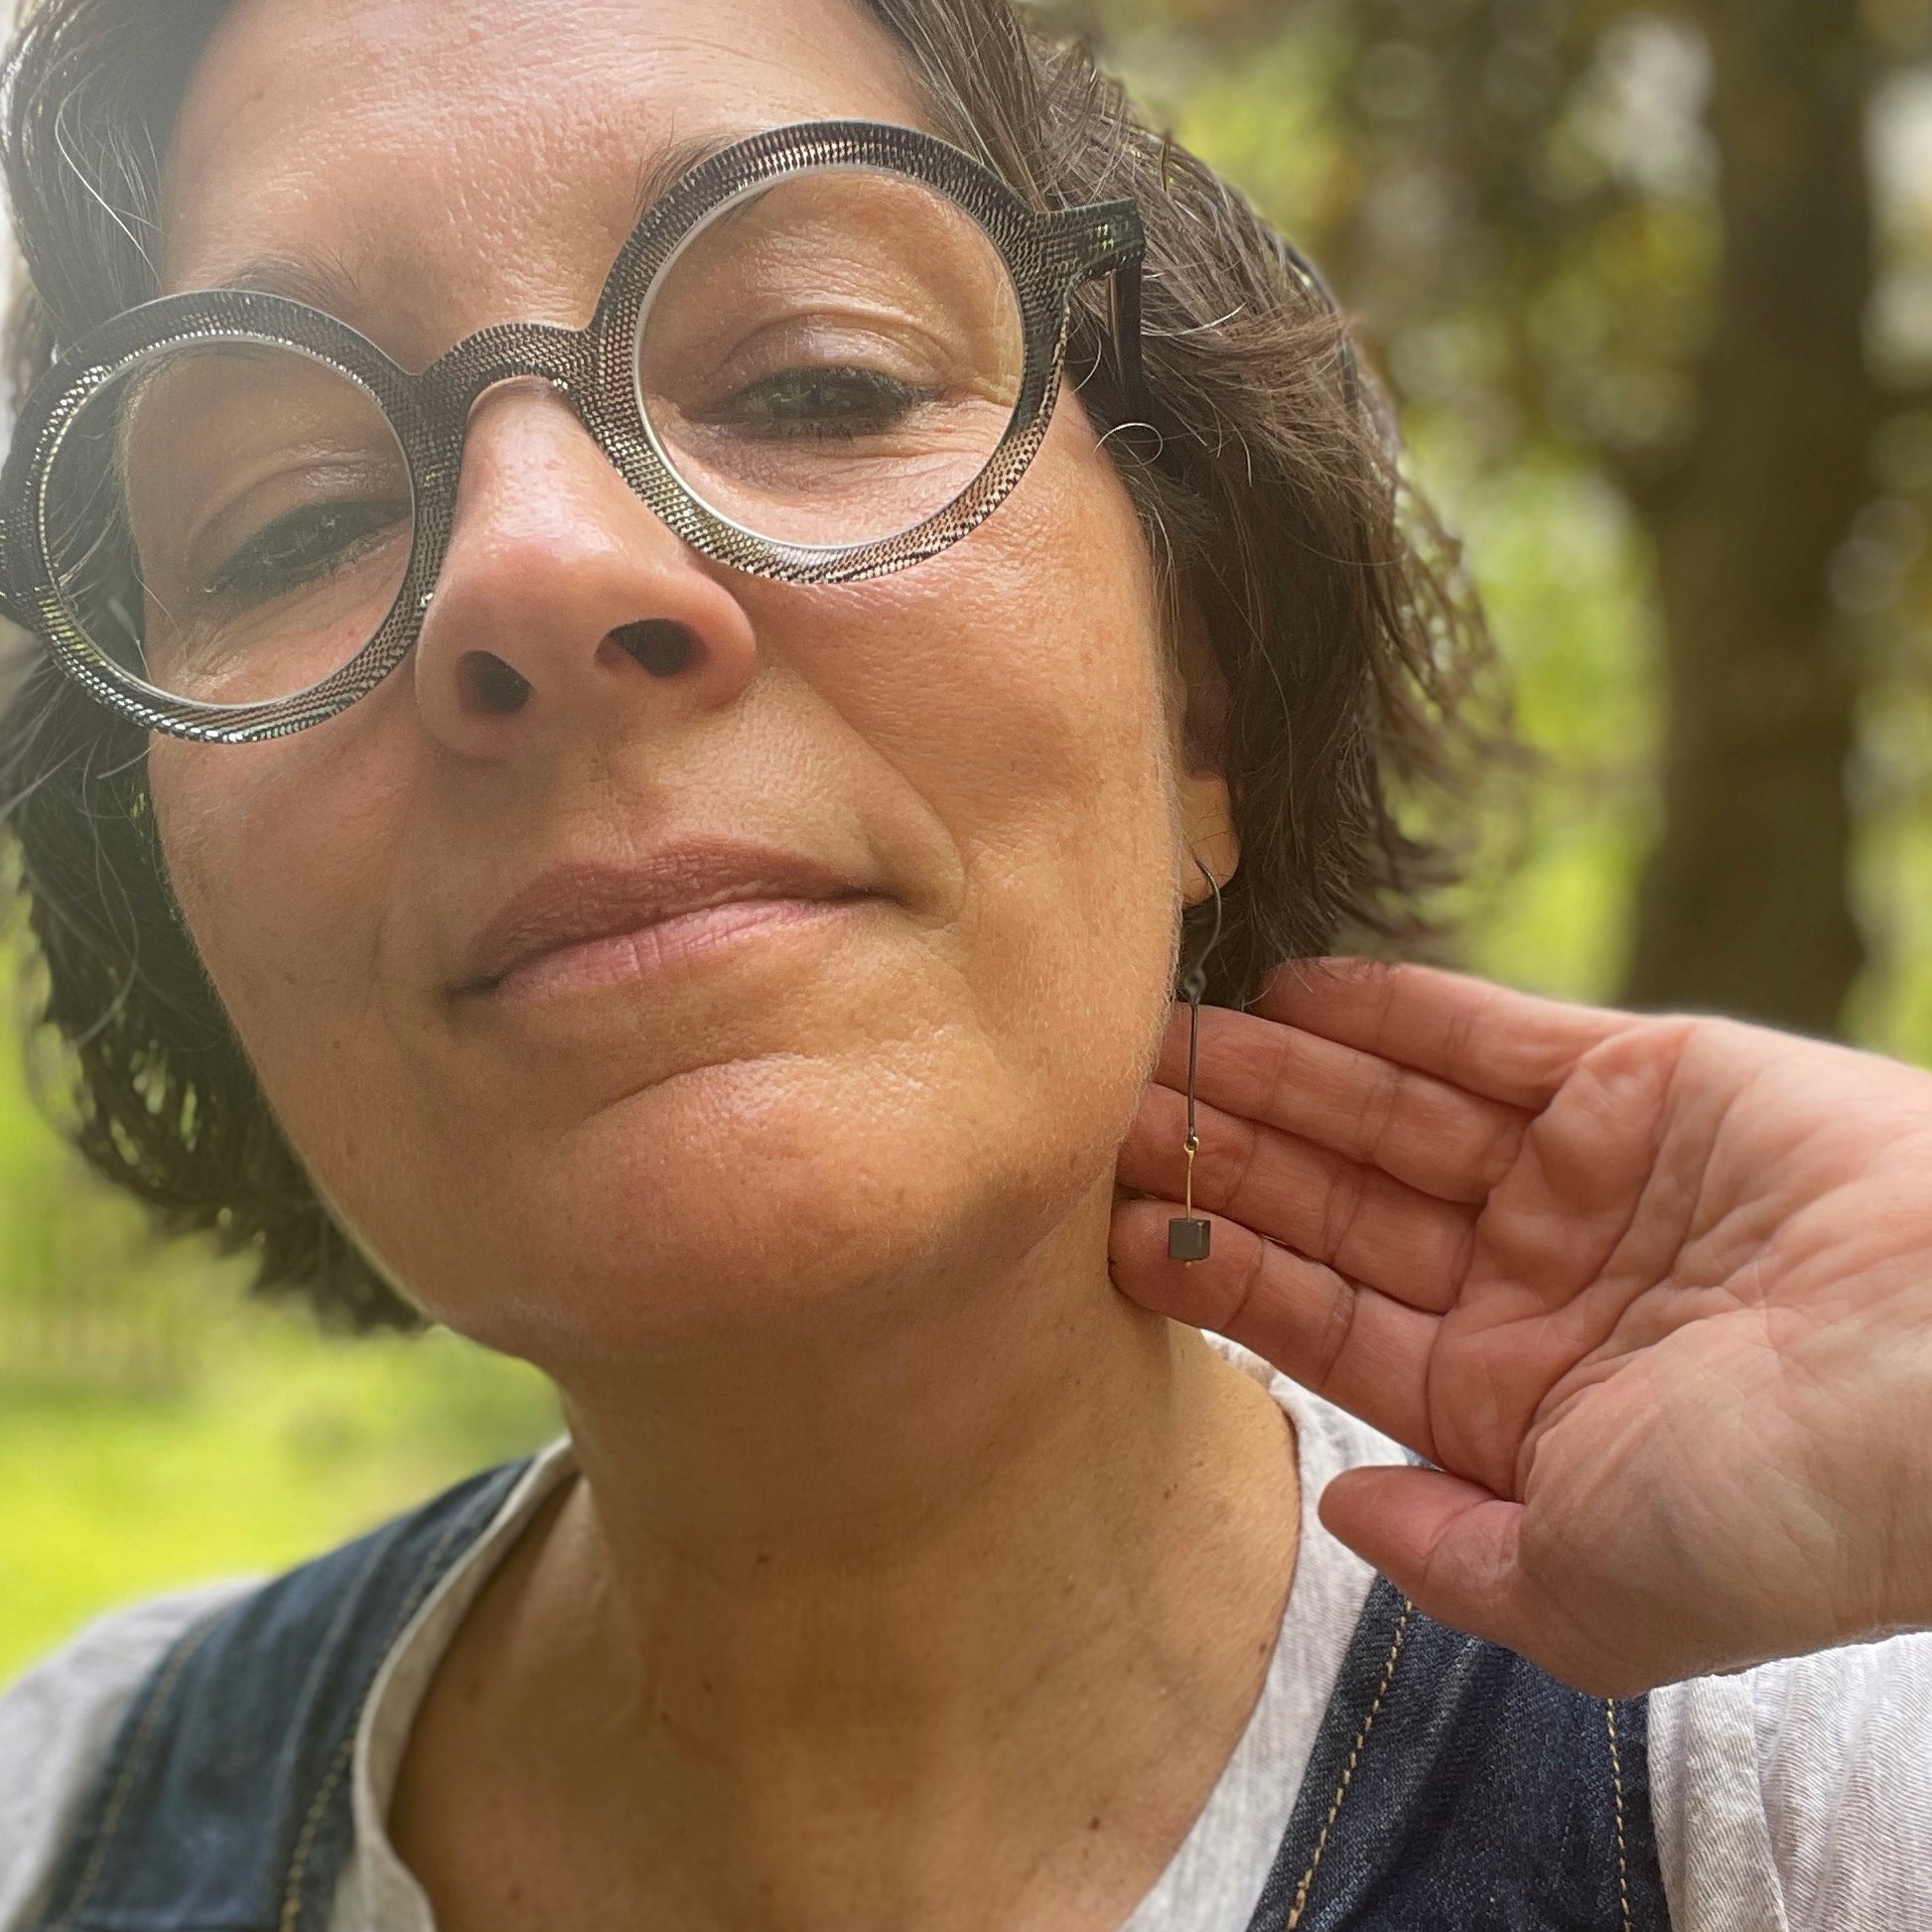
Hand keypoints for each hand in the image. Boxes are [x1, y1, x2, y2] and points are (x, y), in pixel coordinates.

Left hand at [1110, 961, 1931, 1695]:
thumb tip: (1336, 1509)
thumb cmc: (1787, 1510)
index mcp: (1512, 1407)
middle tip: (1104, 1108)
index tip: (1110, 1223)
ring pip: (1390, 1115)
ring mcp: (1584, 1178)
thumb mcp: (1593, 1595)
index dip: (1213, 1268)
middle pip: (1336, 1205)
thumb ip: (1454, 1558)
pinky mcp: (1643, 1079)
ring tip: (1162, 1042)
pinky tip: (1285, 993)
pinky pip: (1484, 1036)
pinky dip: (1388, 1010)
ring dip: (1278, 1077)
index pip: (1321, 1321)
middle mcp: (1534, 1286)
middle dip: (1223, 1156)